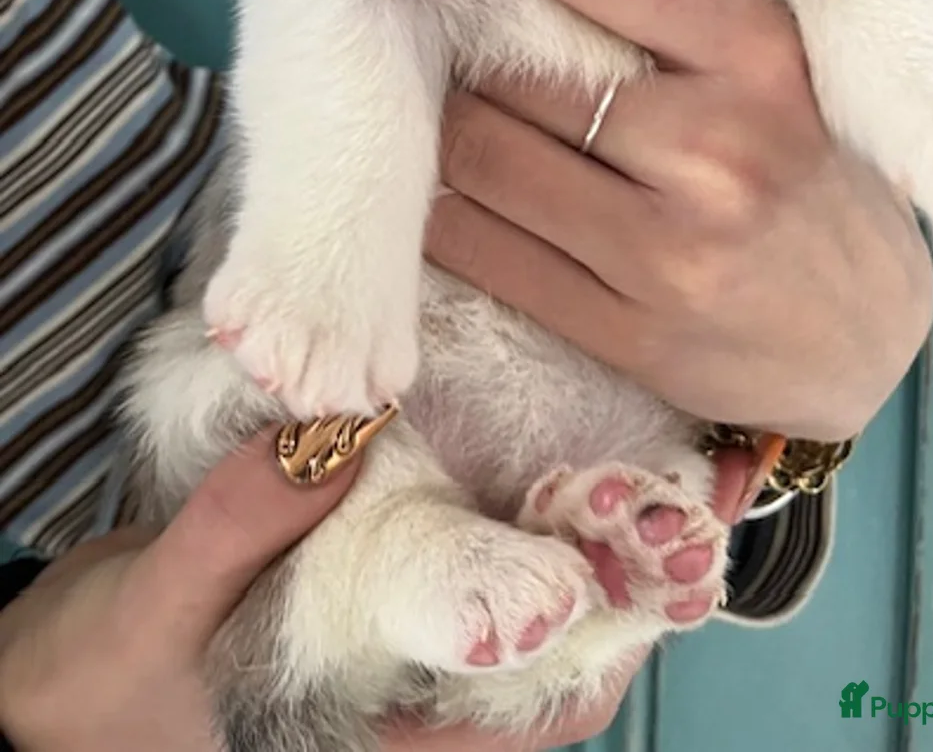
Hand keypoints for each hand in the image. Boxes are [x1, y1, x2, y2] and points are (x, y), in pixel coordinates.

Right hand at [0, 427, 641, 751]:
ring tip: (618, 470)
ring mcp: (394, 668)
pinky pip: (465, 572)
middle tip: (653, 489)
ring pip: (519, 617)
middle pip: (550, 666)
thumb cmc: (102, 679)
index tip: (638, 545)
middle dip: (610, 582)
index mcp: (374, 745)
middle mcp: (404, 715)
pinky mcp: (376, 612)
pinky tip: (533, 466)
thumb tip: (338, 432)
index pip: (529, 715)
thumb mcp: (158, 604)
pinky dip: (508, 523)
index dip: (600, 637)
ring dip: (573, 550)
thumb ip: (238, 527)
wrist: (54, 689)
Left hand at [428, 0, 932, 444]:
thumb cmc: (807, 176)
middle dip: (469, 47)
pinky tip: (455, 192)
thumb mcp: (784, 69)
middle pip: (518, 70)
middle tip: (439, 33)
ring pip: (480, 156)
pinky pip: (478, 250)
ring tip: (450, 111)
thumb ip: (683, 11)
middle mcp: (717, 152)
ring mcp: (669, 253)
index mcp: (763, 59)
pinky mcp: (626, 333)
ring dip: (447, 130)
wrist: (864, 341)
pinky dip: (444, 214)